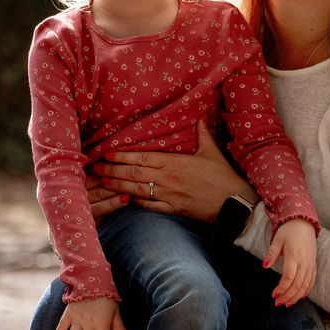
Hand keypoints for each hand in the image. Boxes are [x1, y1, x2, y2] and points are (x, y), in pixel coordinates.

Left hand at [93, 121, 251, 222]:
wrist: (234, 203)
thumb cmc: (223, 177)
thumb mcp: (212, 152)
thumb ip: (202, 135)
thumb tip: (200, 119)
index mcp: (175, 163)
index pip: (142, 158)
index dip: (122, 156)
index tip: (107, 154)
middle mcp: (168, 179)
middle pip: (134, 174)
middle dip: (112, 171)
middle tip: (96, 170)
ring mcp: (169, 196)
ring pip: (137, 191)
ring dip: (118, 187)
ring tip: (103, 183)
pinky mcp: (174, 210)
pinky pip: (150, 207)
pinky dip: (137, 203)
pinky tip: (126, 200)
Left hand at [265, 218, 316, 305]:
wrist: (304, 223)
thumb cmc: (289, 231)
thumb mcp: (277, 240)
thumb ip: (271, 254)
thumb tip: (265, 265)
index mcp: (294, 256)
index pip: (289, 277)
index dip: (282, 289)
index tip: (274, 295)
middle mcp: (304, 262)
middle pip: (298, 284)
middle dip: (288, 296)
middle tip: (278, 303)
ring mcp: (310, 264)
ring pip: (305, 285)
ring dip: (296, 296)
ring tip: (287, 303)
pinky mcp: (313, 265)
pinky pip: (311, 281)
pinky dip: (306, 290)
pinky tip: (300, 296)